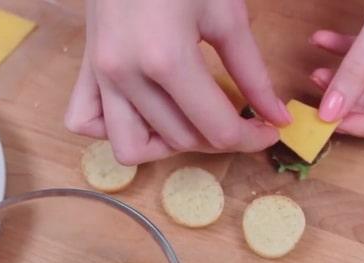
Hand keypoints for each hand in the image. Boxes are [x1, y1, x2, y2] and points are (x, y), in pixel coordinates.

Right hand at [65, 0, 290, 164]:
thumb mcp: (227, 15)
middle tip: (239, 117)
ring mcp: (100, 74)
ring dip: (165, 145)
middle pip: (180, 141)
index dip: (250, 139)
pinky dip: (114, 128)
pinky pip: (85, 122)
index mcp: (166, 59)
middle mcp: (125, 75)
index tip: (269, 131)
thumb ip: (253, 74)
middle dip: (218, 137)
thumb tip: (278, 117)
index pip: (216, 128)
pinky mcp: (85, 68)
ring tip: (189, 120)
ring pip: (130, 147)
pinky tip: (143, 112)